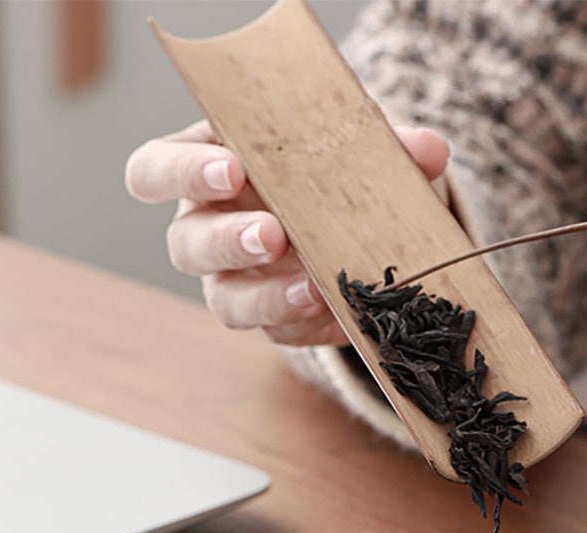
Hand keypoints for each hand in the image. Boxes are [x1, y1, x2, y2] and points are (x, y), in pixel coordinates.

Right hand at [124, 120, 449, 345]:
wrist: (353, 221)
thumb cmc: (327, 171)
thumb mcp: (351, 148)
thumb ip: (387, 145)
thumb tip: (430, 149)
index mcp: (207, 169)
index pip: (156, 170)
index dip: (182, 173)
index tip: (231, 170)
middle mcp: (206, 229)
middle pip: (185, 244)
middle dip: (228, 241)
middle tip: (274, 235)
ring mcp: (234, 281)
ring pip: (224, 301)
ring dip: (264, 298)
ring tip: (310, 289)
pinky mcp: (271, 320)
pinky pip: (278, 333)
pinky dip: (311, 324)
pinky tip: (341, 315)